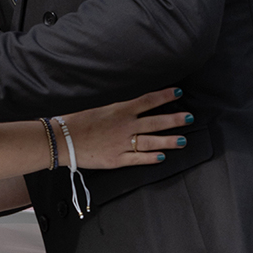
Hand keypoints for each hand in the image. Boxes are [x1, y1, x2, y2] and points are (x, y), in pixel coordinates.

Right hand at [60, 87, 192, 169]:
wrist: (63, 139)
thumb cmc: (78, 123)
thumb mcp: (101, 110)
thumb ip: (119, 112)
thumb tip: (134, 110)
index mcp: (120, 110)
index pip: (148, 101)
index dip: (164, 96)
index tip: (177, 93)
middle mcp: (125, 126)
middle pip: (156, 122)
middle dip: (175, 120)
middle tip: (189, 117)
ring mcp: (122, 144)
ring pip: (152, 141)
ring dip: (169, 140)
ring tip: (182, 140)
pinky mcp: (116, 159)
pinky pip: (138, 159)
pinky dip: (151, 158)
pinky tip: (162, 157)